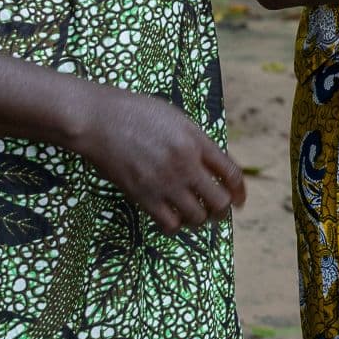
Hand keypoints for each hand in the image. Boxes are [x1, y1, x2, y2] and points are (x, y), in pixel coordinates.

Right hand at [66, 92, 247, 231]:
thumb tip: (214, 164)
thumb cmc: (136, 113)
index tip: (240, 200)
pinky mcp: (143, 196)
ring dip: (200, 219)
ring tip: (195, 215)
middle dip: (223, 210)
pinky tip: (171, 218)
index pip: (231, 173)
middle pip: (220, 201)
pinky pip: (169, 224)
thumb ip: (198, 141)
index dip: (240, 191)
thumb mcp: (177, 118)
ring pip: (197, 217)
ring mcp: (165, 183)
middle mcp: (186, 165)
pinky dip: (175, 226)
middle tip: (218, 211)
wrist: (99, 120)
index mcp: (197, 141)